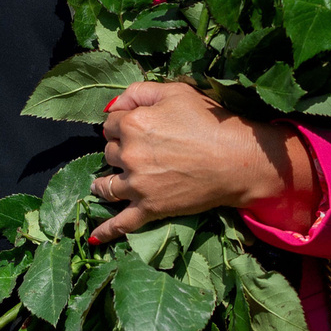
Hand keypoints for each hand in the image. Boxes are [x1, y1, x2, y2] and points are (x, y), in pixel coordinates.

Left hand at [88, 80, 317, 242]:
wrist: (237, 159)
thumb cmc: (209, 122)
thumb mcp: (175, 92)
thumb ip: (139, 92)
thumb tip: (110, 106)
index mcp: (132, 124)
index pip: (111, 123)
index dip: (122, 123)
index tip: (135, 126)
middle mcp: (129, 155)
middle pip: (109, 152)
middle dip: (119, 150)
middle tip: (138, 151)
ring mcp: (137, 185)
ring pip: (106, 185)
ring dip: (103, 183)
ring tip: (102, 184)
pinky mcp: (150, 208)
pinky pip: (122, 223)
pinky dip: (106, 231)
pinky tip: (93, 238)